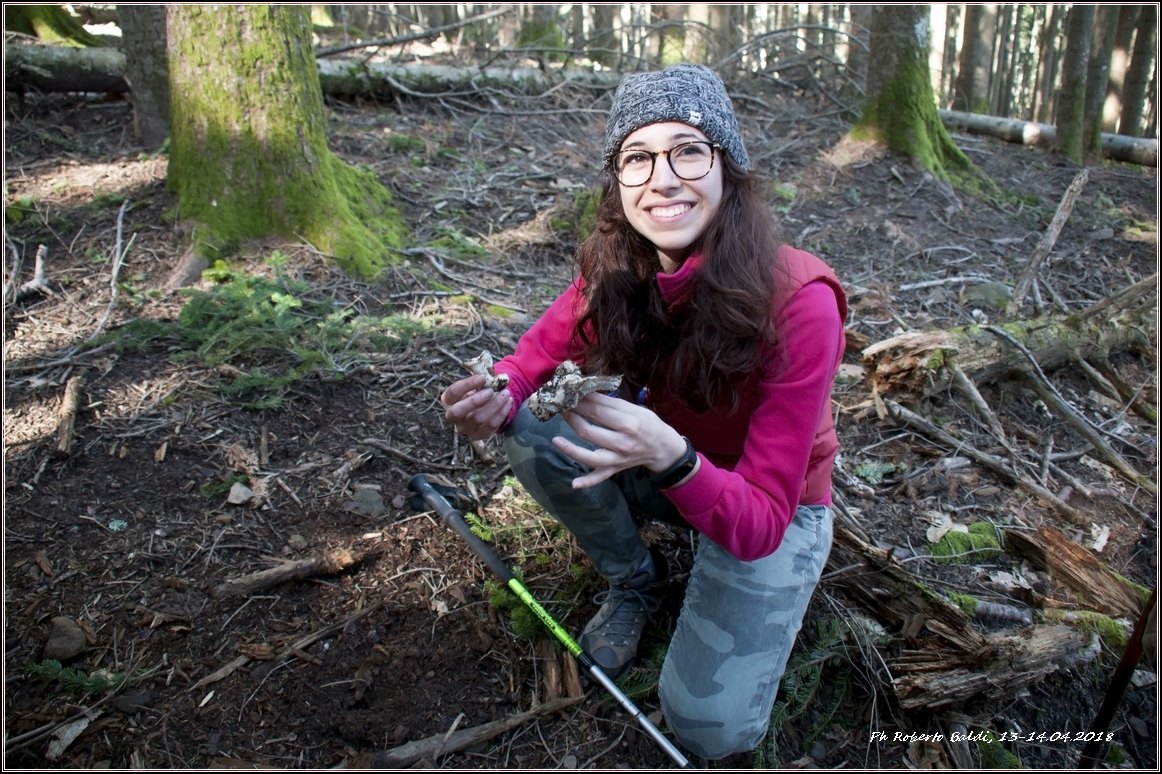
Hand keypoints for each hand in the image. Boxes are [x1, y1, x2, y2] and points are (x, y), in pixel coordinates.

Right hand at [440, 374, 512, 440]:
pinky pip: (490, 426)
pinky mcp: (477, 435)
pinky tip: (509, 402)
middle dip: (475, 400)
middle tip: (491, 391)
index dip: (467, 384)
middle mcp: (452, 416)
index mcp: (448, 399)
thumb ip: (481, 378)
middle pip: (458, 411)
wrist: (484, 407)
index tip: (483, 378)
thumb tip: (494, 375)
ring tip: (506, 394)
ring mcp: (464, 428)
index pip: (453, 392)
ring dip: (494, 405)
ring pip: (478, 419)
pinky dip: (502, 413)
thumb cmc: (478, 391)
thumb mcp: (476, 383)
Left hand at [552, 392, 688, 487]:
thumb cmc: (648, 424)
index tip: (569, 393)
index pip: (598, 411)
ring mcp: (618, 458)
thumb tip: (586, 392)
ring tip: (555, 438)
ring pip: (589, 456)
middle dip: (572, 418)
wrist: (663, 448)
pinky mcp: (615, 469)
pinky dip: (587, 482)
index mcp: (629, 423)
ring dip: (570, 448)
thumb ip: (612, 403)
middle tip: (562, 408)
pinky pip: (600, 477)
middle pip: (589, 431)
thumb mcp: (635, 409)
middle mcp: (623, 442)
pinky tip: (573, 483)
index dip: (581, 401)